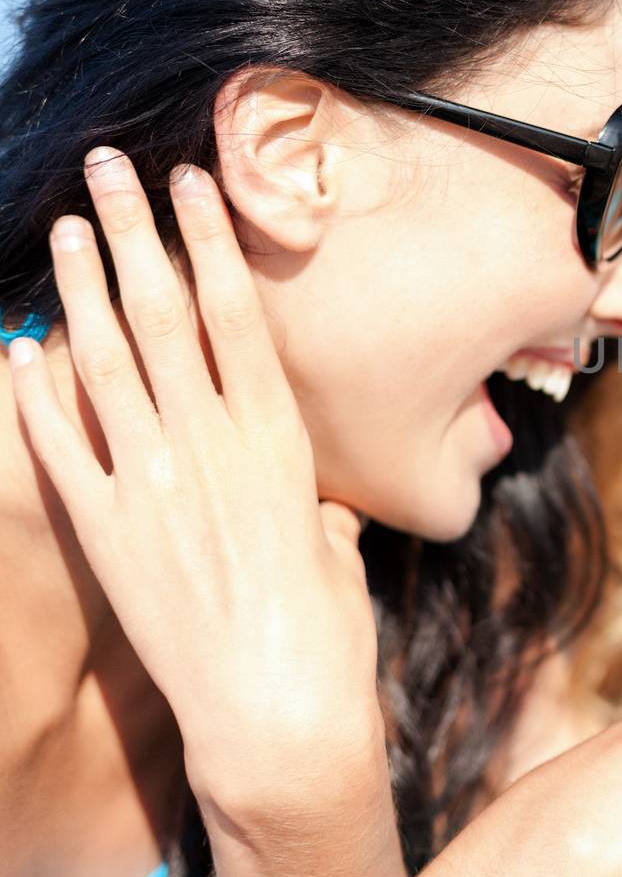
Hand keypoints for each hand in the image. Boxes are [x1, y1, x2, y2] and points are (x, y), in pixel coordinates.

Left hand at [6, 149, 397, 876]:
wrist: (277, 708)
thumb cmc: (326, 626)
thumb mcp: (336, 538)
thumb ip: (312, 493)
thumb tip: (311, 487)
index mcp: (277, 437)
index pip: (234, 314)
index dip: (207, 241)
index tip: (189, 183)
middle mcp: (209, 444)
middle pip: (163, 314)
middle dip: (135, 232)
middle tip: (108, 168)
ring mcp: (148, 484)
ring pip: (104, 362)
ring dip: (80, 288)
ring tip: (64, 228)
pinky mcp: (103, 531)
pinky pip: (59, 445)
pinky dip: (35, 391)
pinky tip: (22, 344)